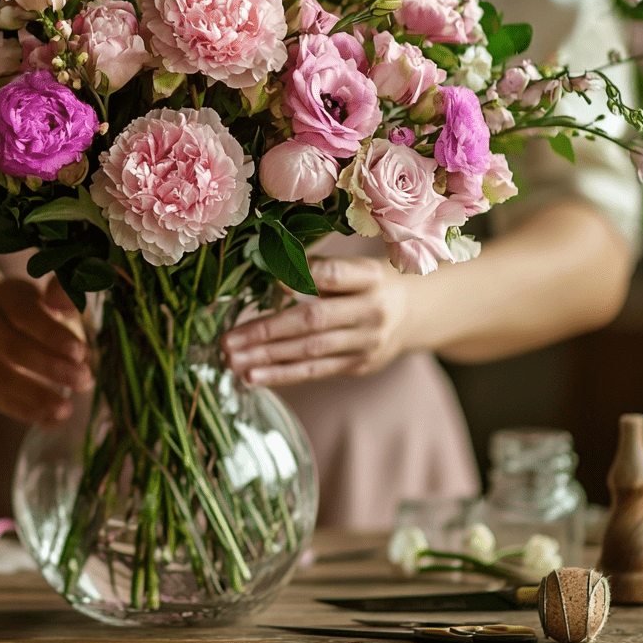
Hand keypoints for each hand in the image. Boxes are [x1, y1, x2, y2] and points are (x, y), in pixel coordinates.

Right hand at [0, 276, 92, 424]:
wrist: (5, 324)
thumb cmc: (43, 311)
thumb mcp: (57, 300)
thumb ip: (67, 301)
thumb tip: (74, 326)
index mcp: (7, 296)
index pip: (26, 315)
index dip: (52, 334)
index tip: (80, 352)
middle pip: (11, 348)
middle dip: (49, 367)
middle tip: (83, 380)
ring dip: (35, 396)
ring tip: (66, 409)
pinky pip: (0, 399)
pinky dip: (27, 412)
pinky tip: (53, 419)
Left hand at [220, 257, 413, 385]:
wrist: (413, 313)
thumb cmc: (366, 282)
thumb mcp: (353, 265)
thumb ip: (317, 268)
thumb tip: (274, 273)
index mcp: (368, 276)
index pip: (337, 275)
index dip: (307, 276)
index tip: (275, 281)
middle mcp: (371, 310)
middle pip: (314, 321)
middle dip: (267, 331)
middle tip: (228, 340)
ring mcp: (366, 342)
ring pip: (310, 352)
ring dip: (267, 359)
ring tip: (233, 362)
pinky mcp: (358, 365)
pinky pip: (316, 371)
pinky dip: (282, 374)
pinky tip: (253, 376)